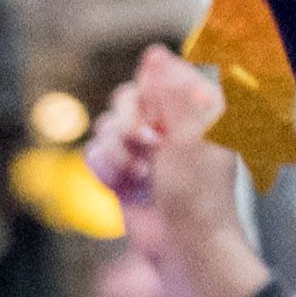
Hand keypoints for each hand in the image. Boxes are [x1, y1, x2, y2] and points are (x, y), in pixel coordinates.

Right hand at [87, 47, 270, 296]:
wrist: (181, 245)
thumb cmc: (197, 194)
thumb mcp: (188, 134)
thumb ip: (170, 90)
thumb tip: (154, 52)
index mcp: (199, 106)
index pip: (158, 76)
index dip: (149, 97)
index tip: (159, 123)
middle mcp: (172, 122)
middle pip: (127, 98)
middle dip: (127, 125)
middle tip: (146, 148)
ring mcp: (148, 146)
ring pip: (106, 126)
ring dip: (116, 153)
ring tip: (138, 176)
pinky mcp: (126, 169)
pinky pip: (97, 153)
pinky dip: (106, 171)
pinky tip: (126, 187)